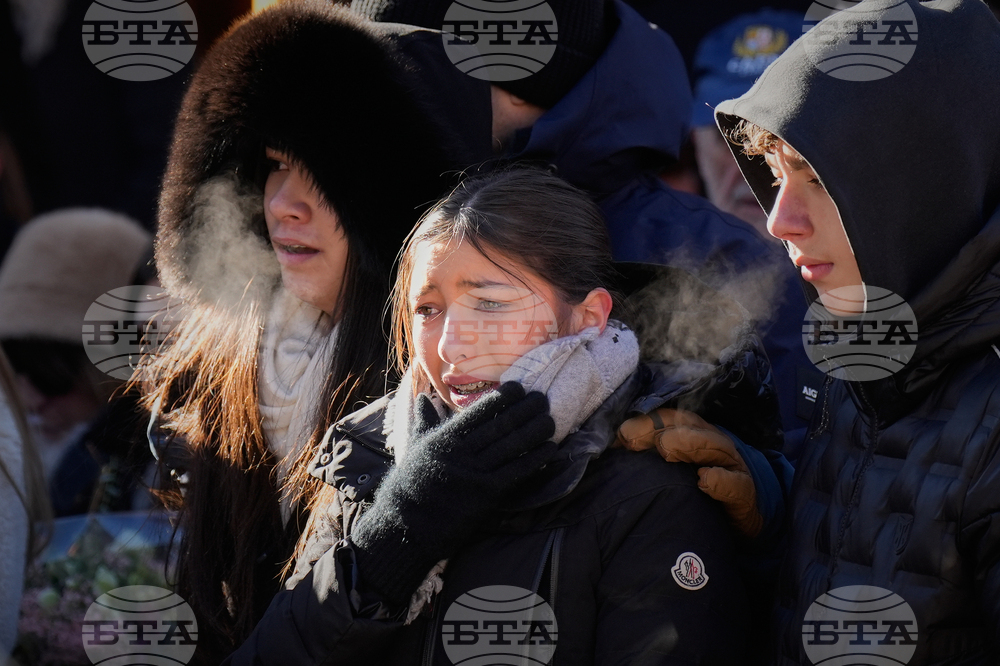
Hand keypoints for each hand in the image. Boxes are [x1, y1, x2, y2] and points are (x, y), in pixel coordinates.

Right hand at [350, 381, 556, 606]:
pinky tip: (549, 450)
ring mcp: (475, 473)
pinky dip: (535, 459)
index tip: (519, 388)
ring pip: (512, 447)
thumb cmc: (412, 483)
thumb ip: (424, 420)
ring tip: (551, 420)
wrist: (408, 525)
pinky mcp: (487, 494)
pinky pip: (517, 472)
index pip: (480, 412)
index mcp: (445, 438)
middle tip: (543, 398)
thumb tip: (423, 396)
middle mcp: (462, 453)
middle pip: (501, 426)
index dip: (502, 398)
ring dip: (535, 431)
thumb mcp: (415, 447)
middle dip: (525, 410)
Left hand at [616, 408, 762, 537]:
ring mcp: (731, 465)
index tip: (621, 435)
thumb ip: (645, 456)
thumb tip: (612, 448)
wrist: (739, 517)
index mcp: (693, 434)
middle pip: (688, 425)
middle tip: (634, 440)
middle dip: (659, 428)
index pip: (669, 419)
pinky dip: (722, 480)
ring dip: (689, 444)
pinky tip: (705, 480)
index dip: (646, 422)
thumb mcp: (671, 469)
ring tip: (666, 449)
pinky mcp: (745, 493)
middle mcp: (713, 443)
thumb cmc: (697, 490)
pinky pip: (737, 484)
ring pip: (714, 446)